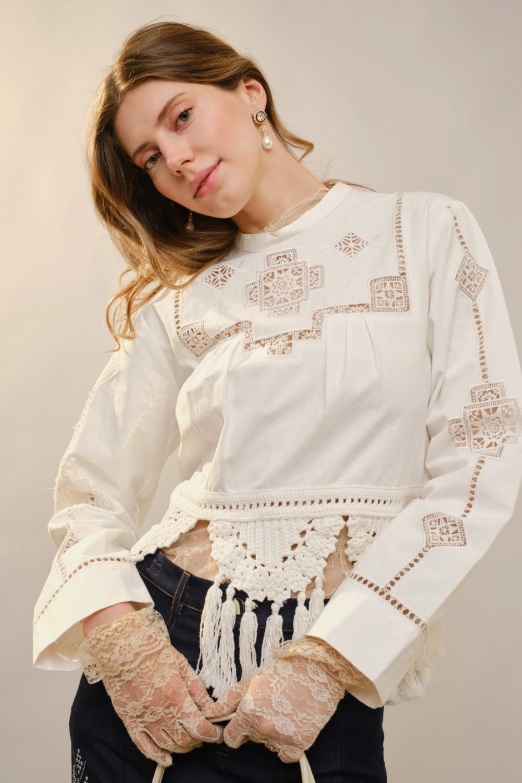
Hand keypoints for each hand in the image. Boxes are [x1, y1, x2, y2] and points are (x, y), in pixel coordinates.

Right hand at [79, 607, 222, 766]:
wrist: (121, 645)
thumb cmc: (152, 649)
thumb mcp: (181, 664)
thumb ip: (197, 689)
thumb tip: (212, 708)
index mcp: (175, 694)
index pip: (198, 727)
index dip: (211, 734)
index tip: (216, 733)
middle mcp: (159, 710)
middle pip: (184, 739)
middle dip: (198, 740)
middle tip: (203, 734)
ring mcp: (142, 717)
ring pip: (166, 744)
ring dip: (181, 747)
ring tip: (188, 740)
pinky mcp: (128, 719)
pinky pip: (142, 745)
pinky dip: (156, 756)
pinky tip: (166, 758)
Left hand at [206, 656, 343, 762]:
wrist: (318, 669)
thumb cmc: (283, 670)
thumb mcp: (252, 679)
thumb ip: (229, 700)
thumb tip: (209, 713)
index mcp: (248, 711)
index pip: (231, 738)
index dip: (237, 731)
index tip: (244, 725)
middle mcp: (262, 727)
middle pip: (252, 738)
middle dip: (258, 726)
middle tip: (273, 707)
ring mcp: (282, 736)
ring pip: (269, 745)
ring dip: (275, 734)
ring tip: (286, 711)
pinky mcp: (300, 742)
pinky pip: (287, 756)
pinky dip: (289, 747)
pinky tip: (294, 727)